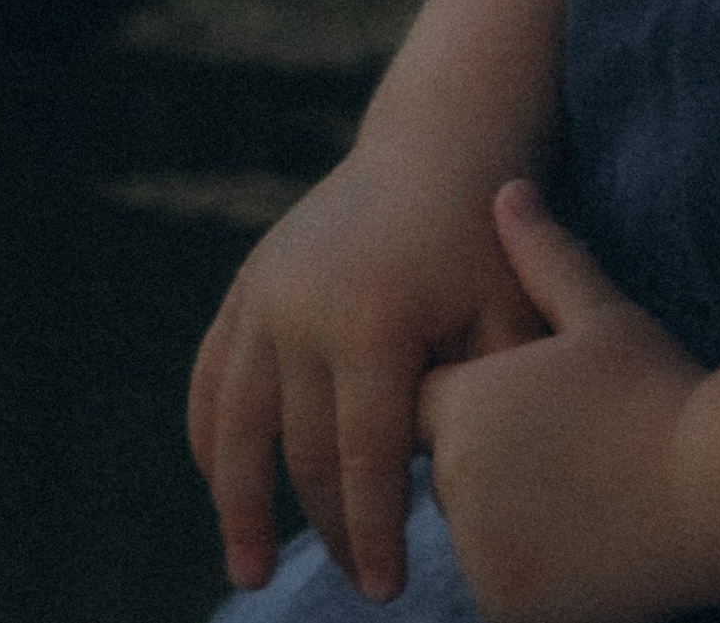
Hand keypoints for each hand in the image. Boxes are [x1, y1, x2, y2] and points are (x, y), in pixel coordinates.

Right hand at [187, 139, 549, 599]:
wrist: (439, 141)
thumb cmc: (487, 240)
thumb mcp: (511, 315)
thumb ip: (488, 406)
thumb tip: (458, 505)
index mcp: (370, 322)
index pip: (364, 460)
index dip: (374, 534)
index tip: (386, 592)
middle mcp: (301, 309)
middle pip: (301, 454)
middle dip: (328, 528)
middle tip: (358, 585)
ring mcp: (264, 294)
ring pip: (233, 426)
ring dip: (238, 506)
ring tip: (250, 573)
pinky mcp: (247, 283)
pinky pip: (210, 376)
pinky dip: (208, 438)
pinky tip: (221, 489)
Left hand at [416, 183, 709, 622]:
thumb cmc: (661, 389)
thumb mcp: (601, 314)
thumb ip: (542, 255)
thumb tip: (505, 189)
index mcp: (465, 409)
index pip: (422, 403)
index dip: (470, 395)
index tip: (528, 394)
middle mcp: (457, 486)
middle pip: (446, 471)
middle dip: (487, 458)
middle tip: (570, 443)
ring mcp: (483, 556)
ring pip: (475, 531)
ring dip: (507, 516)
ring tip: (587, 488)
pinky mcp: (512, 610)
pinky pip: (502, 583)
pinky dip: (530, 569)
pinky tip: (591, 536)